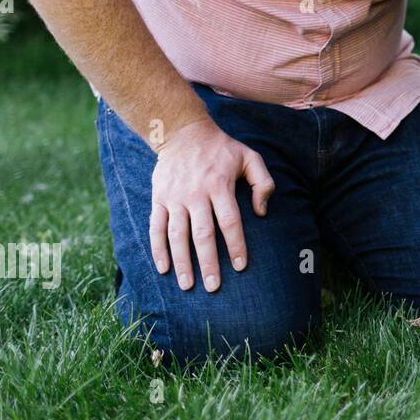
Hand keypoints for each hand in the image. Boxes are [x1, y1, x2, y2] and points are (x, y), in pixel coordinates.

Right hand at [149, 117, 274, 291]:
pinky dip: (158, 249)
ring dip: (182, 262)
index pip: (229, 221)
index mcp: (219, 185)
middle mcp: (195, 193)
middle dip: (208, 263)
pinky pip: (156, 228)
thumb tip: (262, 213)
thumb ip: (263, 183)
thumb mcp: (250, 157)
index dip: (235, 245)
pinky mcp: (158, 198)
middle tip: (214, 287)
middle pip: (202, 234)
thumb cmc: (222, 149)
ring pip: (177, 235)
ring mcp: (174, 197)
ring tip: (188, 285)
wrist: (182, 132)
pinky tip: (164, 268)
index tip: (240, 266)